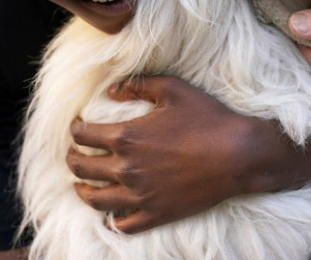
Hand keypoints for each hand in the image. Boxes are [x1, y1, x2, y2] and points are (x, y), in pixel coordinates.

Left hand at [68, 75, 286, 233]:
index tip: (76, 126)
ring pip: (95, 200)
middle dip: (73, 158)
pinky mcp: (155, 214)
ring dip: (81, 190)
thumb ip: (139, 86)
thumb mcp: (173, 89)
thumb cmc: (207, 118)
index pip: (84, 135)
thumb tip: (112, 89)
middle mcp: (127, 168)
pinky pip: (122, 225)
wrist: (237, 154)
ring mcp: (140, 195)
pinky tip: (108, 215)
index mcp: (127, 136)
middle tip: (74, 153)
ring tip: (80, 185)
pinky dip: (110, 221)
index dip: (75, 129)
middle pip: (83, 167)